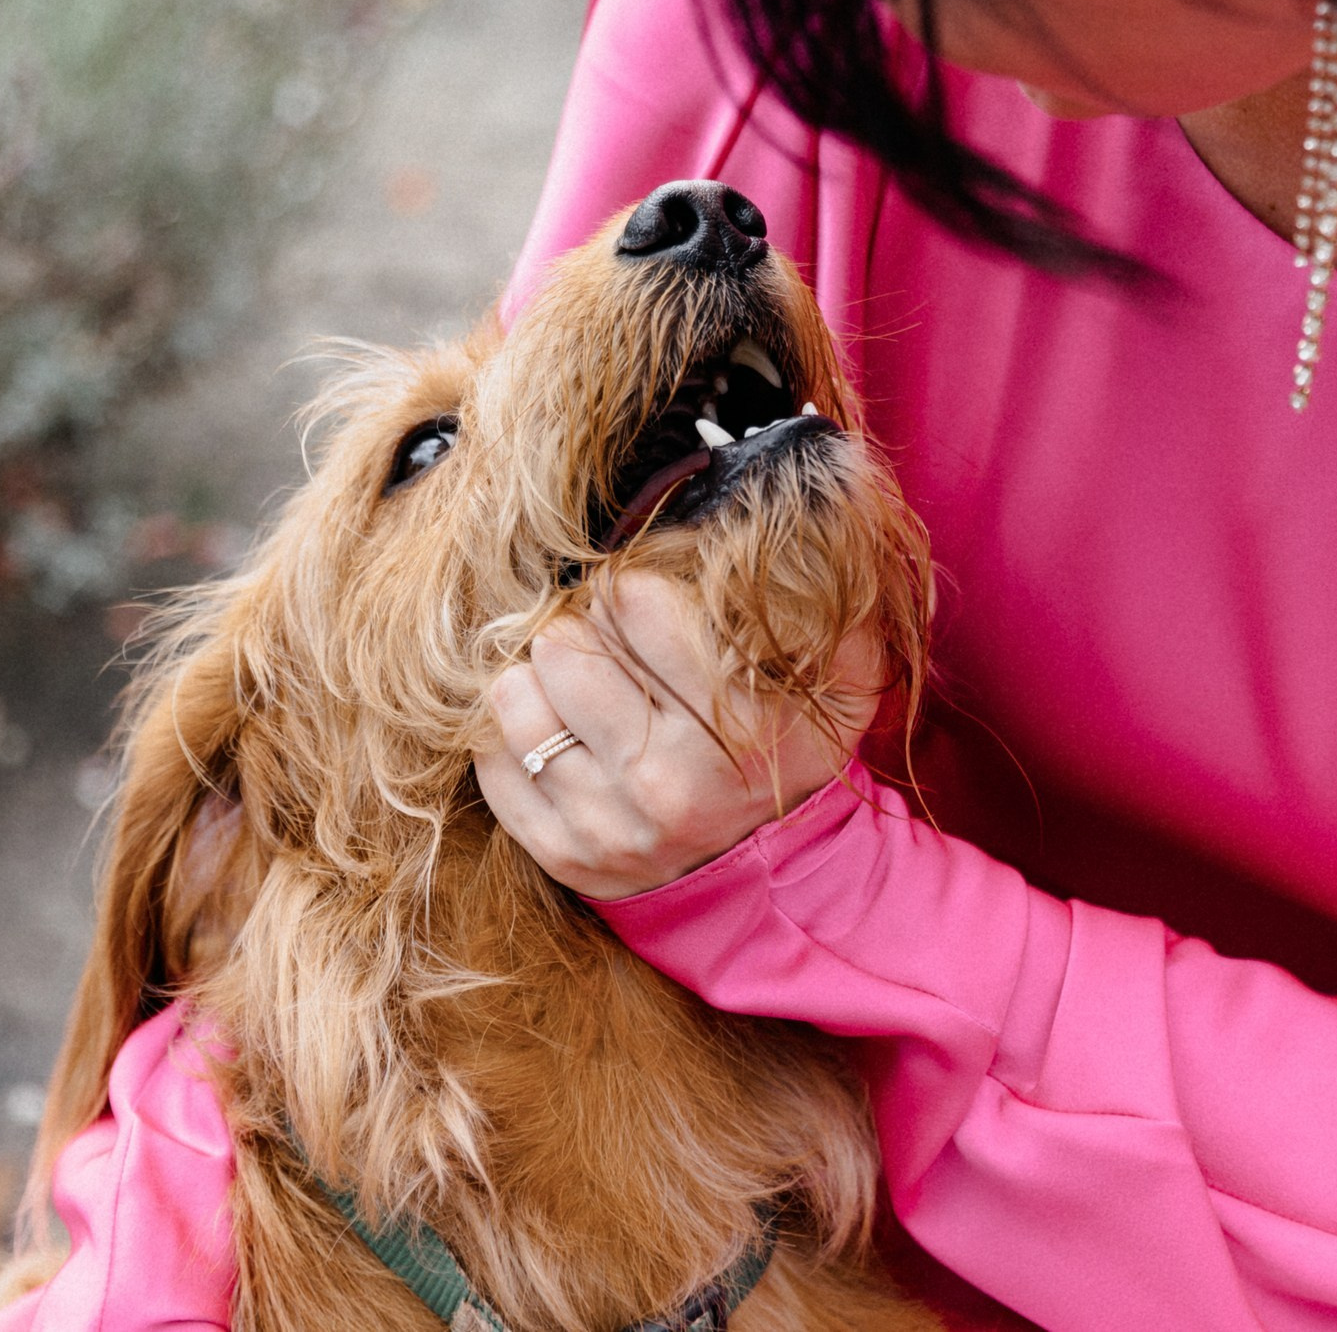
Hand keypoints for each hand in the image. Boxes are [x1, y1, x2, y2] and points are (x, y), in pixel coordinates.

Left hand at [478, 571, 877, 899]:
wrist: (776, 871)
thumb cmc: (796, 746)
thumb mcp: (843, 668)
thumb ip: (830, 579)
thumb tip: (828, 466)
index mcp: (740, 725)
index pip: (632, 602)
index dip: (630, 588)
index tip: (638, 600)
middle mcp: (670, 782)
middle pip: (561, 645)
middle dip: (581, 632)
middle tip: (605, 647)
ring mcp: (611, 827)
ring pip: (515, 701)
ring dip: (541, 681)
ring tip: (579, 688)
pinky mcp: (565, 857)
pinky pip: (493, 765)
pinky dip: (517, 736)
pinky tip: (559, 733)